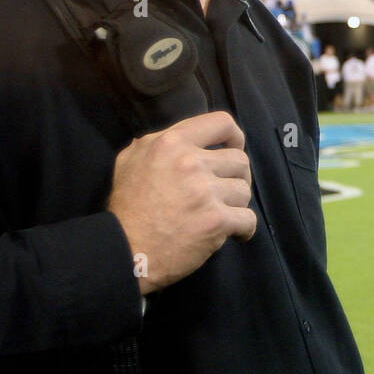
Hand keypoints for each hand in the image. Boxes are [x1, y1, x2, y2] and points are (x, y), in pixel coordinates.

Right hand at [108, 110, 255, 294]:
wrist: (124, 251)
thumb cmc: (126, 208)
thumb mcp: (130, 161)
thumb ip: (155, 143)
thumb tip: (178, 139)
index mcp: (172, 143)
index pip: (221, 122)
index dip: (235, 137)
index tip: (233, 149)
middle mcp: (191, 162)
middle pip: (239, 160)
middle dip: (237, 177)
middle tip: (225, 192)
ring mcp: (205, 192)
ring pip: (244, 191)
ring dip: (237, 205)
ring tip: (223, 214)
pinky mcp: (216, 221)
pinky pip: (248, 219)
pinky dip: (244, 229)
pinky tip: (235, 234)